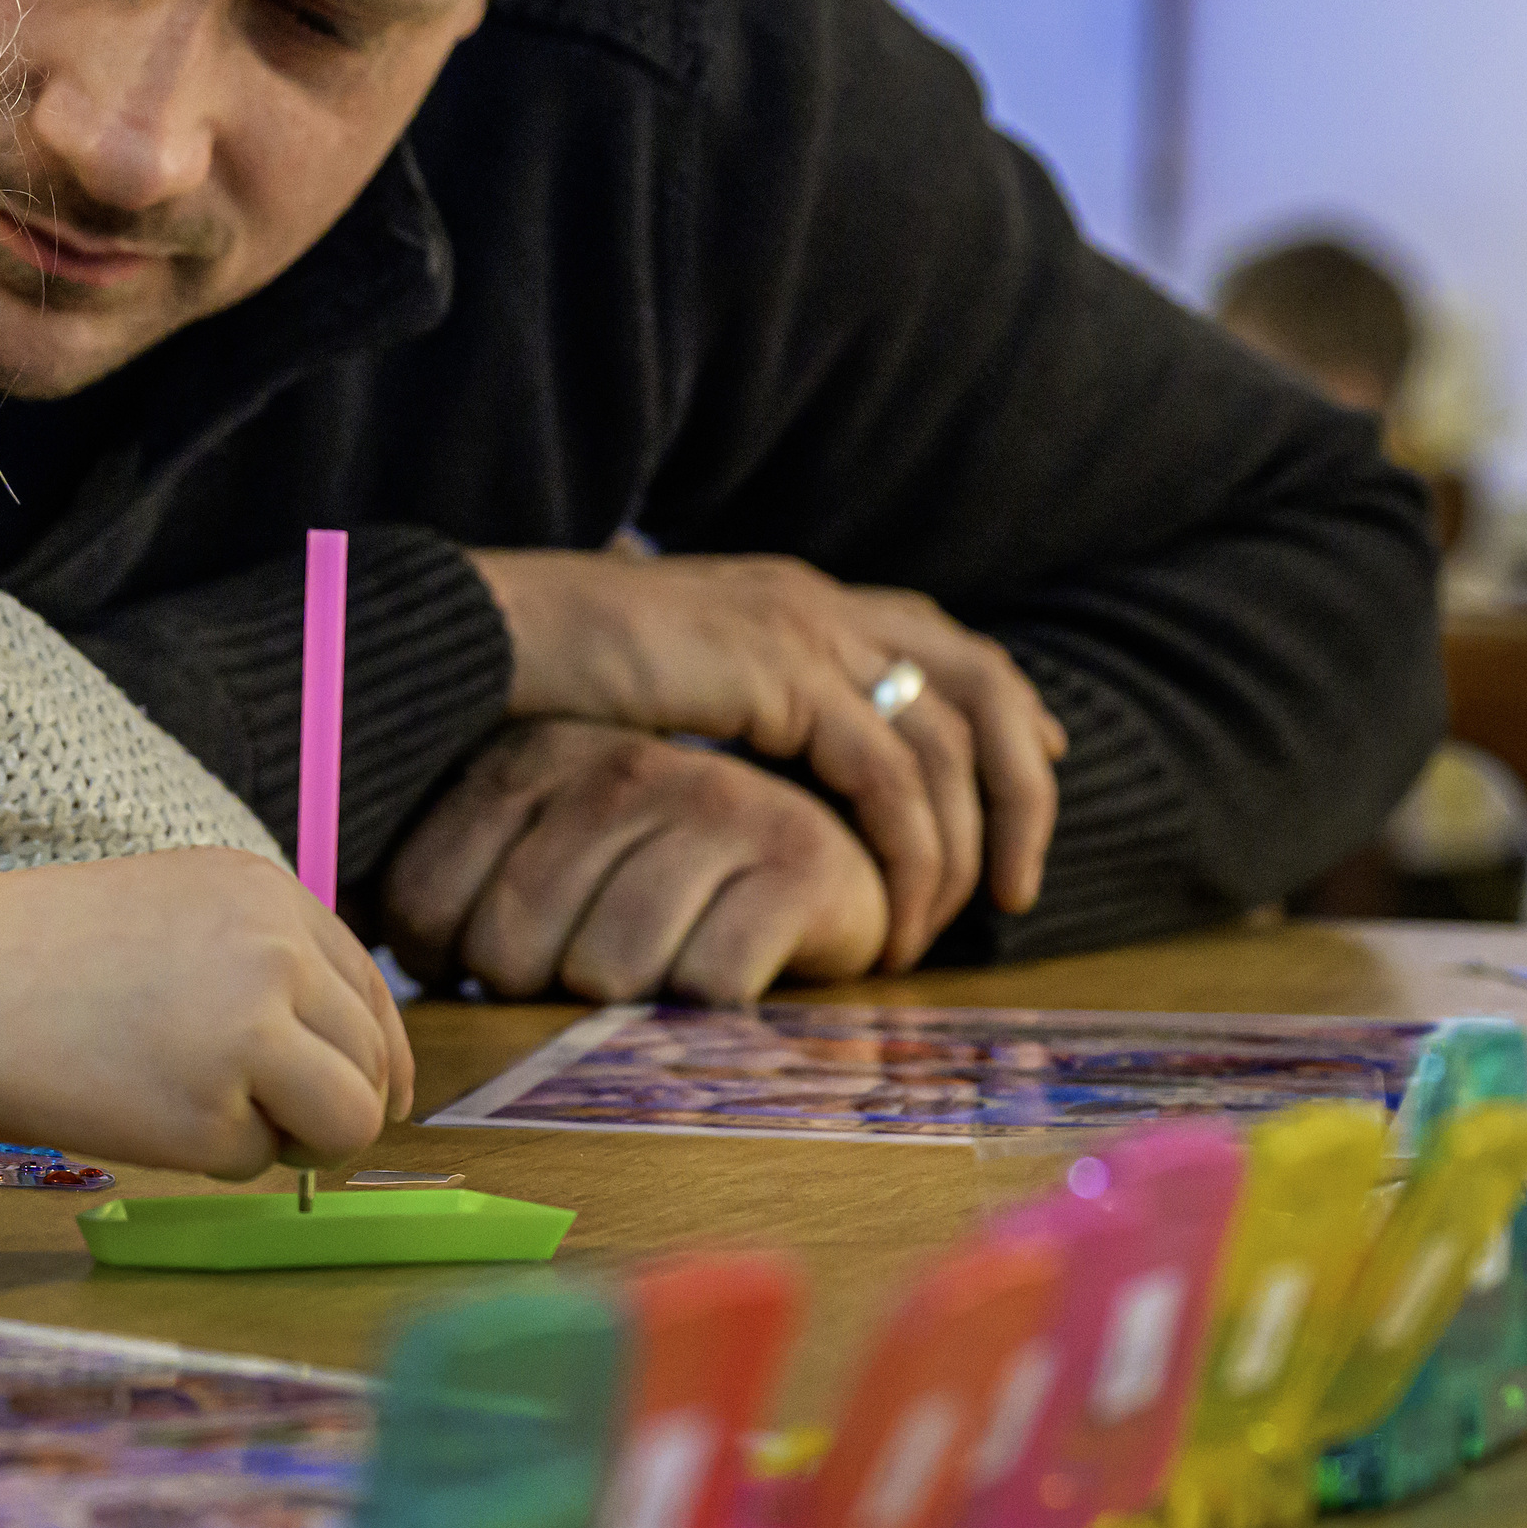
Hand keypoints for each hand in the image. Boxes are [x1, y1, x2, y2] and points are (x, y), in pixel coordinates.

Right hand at [0, 848, 413, 1179]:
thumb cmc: (30, 957)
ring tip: (199, 1115)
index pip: (366, 985)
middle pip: (371, 1059)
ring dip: (289, 1139)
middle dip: (332, 1107)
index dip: (375, 1053)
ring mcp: (254, 1027)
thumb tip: (339, 1053)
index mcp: (264, 891)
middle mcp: (276, 949)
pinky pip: (258, 1162)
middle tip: (260, 1122)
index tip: (372, 1096)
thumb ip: (254, 960)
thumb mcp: (166, 913)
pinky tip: (137, 1115)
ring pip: (349, 1119)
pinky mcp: (217, 1108)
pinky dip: (210, 1161)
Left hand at [383, 722, 891, 1001]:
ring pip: (606, 972)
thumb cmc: (654, 876)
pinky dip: (703, 1006)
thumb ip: (444, 879)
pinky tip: (717, 969)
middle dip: (533, 990)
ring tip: (650, 965)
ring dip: (622, 1000)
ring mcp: (715, 806)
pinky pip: (704, 986)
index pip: (423, 896)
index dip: (440, 963)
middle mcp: (621, 765)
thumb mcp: (540, 850)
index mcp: (535, 753)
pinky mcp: (796, 863)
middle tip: (576, 970)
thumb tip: (341, 936)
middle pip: (510, 946)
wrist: (823, 860)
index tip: (477, 965)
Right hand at [469, 548, 1066, 969]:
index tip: (1041, 770)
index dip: (1006, 709)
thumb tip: (741, 777)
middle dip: (1022, 787)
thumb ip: (722, 713)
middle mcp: (818, 604)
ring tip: (944, 929)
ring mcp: (806, 632)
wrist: (484, 630)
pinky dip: (907, 851)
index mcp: (794, 598)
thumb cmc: (541, 675)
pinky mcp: (783, 676)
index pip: (940, 639)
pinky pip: (887, 775)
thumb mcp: (659, 689)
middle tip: (1018, 883)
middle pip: (982, 684)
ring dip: (964, 844)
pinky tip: (889, 915)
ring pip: (949, 742)